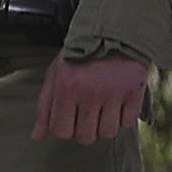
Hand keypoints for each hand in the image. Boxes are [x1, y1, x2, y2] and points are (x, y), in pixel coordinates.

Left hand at [36, 53, 150, 146]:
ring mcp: (114, 92)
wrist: (112, 34)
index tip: (69, 120)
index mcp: (66, 88)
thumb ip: (44, 107)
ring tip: (102, 109)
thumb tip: (37, 137)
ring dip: (104, 125)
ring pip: (108, 132)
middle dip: (84, 131)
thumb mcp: (55, 76)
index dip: (64, 129)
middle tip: (86, 115)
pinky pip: (128, 122)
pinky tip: (117, 103)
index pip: (61, 131)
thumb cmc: (79, 57)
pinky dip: (123, 117)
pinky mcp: (135, 91)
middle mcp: (90, 92)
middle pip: (85, 137)